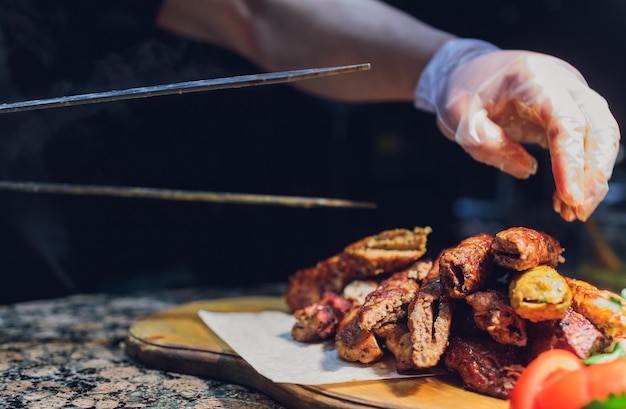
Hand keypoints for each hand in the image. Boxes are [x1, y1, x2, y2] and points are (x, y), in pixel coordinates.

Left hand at [416, 39, 620, 221]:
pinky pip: (587, 141)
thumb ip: (488, 144)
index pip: (566, 121)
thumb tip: (529, 170)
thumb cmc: (460, 93)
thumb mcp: (459, 120)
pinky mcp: (569, 110)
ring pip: (602, 134)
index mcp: (533, 78)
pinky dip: (582, 171)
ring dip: (593, 176)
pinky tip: (566, 197)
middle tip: (578, 211)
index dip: (572, 162)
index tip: (571, 197)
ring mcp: (570, 93)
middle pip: (598, 127)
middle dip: (594, 173)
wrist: (464, 71)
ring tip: (572, 211)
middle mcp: (561, 81)